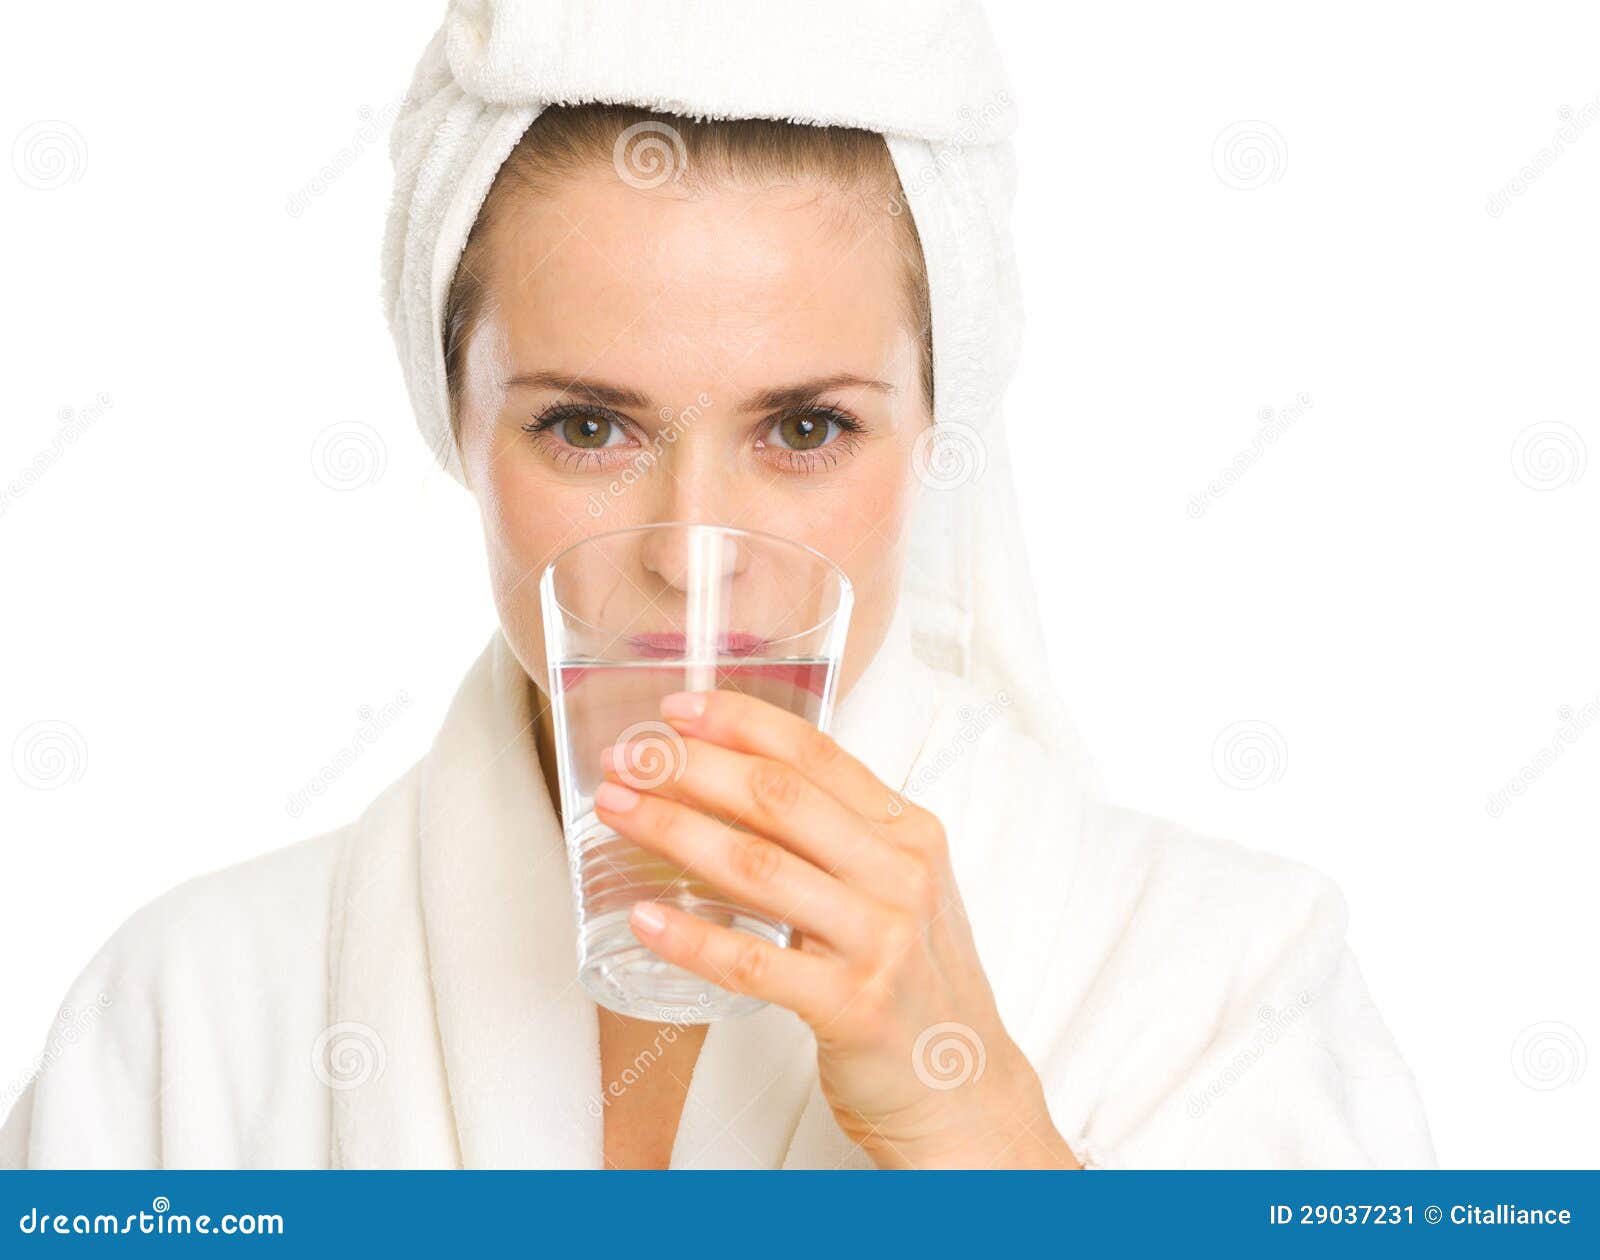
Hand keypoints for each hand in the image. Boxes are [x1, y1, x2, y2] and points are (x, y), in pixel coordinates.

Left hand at [592, 688, 1080, 1169]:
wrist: (965, 1089)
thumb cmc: (916, 983)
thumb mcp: (900, 889)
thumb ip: (842, 837)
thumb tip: (740, 782)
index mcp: (910, 833)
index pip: (817, 753)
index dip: (741, 721)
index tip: (677, 708)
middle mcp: (900, 876)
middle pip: (780, 797)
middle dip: (691, 767)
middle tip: (627, 757)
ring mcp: (881, 941)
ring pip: (759, 867)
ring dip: (675, 831)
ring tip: (618, 812)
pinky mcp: (853, 1007)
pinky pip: (753, 963)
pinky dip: (691, 938)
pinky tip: (644, 917)